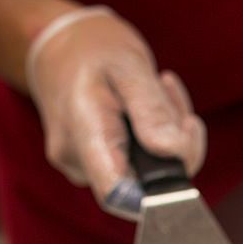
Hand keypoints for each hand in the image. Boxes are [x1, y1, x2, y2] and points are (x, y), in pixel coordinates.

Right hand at [25, 6, 205, 219]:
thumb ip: (152, 110)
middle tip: (171, 96)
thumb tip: (176, 152)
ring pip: (146, 174)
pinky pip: (140, 165)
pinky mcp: (97, 166)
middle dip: (175, 147)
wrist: (60, 46)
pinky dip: (159, 138)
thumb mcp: (128, 65)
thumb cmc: (93, 51)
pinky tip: (154, 104)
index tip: (182, 156)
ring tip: (160, 89)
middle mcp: (77, 159)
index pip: (118, 195)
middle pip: (143, 183)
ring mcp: (84, 167)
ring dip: (169, 137)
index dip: (157, 198)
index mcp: (82, 132)